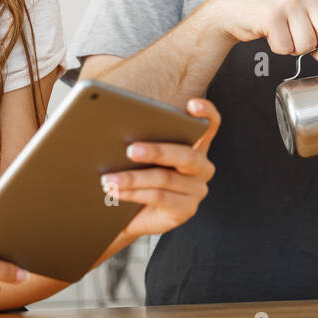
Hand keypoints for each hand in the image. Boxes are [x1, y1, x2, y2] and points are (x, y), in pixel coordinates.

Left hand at [100, 97, 219, 239]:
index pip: (209, 125)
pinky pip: (159, 198)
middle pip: (185, 155)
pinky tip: (116, 192)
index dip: (206, 113)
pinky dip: (134, 193)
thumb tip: (119, 132)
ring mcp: (196, 190)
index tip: (192, 105)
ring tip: (108, 179)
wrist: (130, 212)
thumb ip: (141, 140)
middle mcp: (201, 167)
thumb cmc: (136, 174)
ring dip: (133, 178)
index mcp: (195, 145)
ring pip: (165, 179)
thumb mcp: (140, 155)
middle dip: (157, 151)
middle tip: (130, 150)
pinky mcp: (186, 209)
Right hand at [203, 0, 317, 62]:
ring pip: (307, 45)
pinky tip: (273, 36)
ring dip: (296, 50)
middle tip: (311, 53)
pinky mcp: (270, 15)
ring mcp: (289, 4)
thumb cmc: (275, 13)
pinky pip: (285, 47)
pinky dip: (279, 49)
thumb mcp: (308, 15)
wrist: (236, 5)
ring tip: (286, 37)